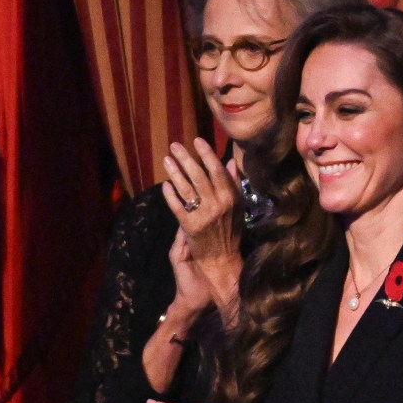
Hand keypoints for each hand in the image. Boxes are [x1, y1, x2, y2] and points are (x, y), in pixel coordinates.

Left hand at [162, 138, 243, 317]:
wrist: (222, 262)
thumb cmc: (230, 233)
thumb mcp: (237, 207)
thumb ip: (233, 184)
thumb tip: (229, 162)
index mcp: (232, 199)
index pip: (218, 171)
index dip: (207, 155)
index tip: (197, 140)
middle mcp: (218, 206)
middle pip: (199, 176)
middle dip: (187, 159)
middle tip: (175, 145)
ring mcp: (204, 216)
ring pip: (187, 189)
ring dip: (175, 172)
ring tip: (167, 159)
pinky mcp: (190, 227)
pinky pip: (178, 207)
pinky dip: (170, 195)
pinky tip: (165, 185)